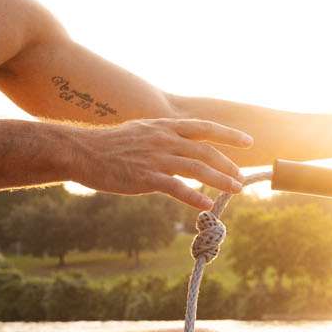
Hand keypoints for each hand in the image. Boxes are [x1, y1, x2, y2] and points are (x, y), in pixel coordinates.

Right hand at [76, 117, 252, 210]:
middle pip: (206, 151)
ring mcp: (156, 158)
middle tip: (240, 178)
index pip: (204, 128)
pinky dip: (194, 197)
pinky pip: (176, 188)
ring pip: (197, 169)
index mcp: (165, 127)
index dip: (228, 135)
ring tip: (235, 190)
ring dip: (220, 180)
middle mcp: (164, 140)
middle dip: (228, 165)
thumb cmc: (110, 144)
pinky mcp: (146, 177)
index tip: (248, 142)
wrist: (82, 151)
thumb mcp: (141, 130)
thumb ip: (163, 136)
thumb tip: (180, 143)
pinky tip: (207, 205)